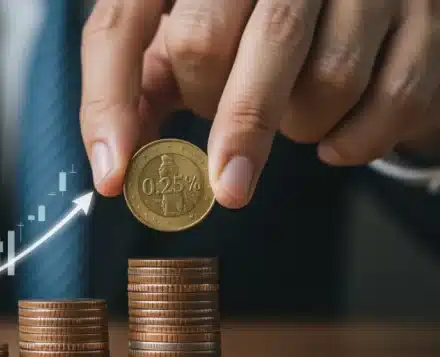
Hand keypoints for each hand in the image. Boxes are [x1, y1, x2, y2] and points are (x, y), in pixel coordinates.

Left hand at [79, 0, 439, 208]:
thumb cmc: (251, 21)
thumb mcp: (187, 35)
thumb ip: (143, 86)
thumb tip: (114, 159)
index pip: (122, 24)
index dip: (110, 105)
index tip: (114, 177)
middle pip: (206, 47)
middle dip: (213, 116)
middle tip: (231, 136)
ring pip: (311, 84)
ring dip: (290, 130)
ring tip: (289, 114)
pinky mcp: (424, 17)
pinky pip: (384, 106)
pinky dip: (349, 143)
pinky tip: (332, 132)